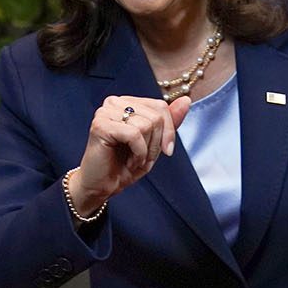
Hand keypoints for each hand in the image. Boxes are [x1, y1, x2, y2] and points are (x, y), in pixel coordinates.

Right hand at [69, 95, 191, 214]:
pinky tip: (129, 162)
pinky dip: (138, 153)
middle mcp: (114, 102)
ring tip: (134, 160)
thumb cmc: (124, 165)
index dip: (169, 131)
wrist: (101, 187)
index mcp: (126, 102)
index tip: (167, 151)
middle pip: (156, 115)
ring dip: (147, 150)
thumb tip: (186, 101)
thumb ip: (169, 122)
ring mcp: (105, 112)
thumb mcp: (154, 143)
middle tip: (144, 158)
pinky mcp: (101, 125)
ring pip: (147, 124)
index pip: (160, 105)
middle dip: (157, 144)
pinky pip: (134, 134)